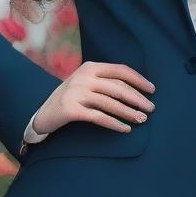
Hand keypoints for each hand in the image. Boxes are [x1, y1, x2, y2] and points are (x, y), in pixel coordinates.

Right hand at [31, 61, 155, 134]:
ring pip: (111, 103)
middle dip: (138, 99)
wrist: (43, 113)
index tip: (152, 90)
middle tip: (151, 109)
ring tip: (142, 120)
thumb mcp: (86, 83)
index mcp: (90, 67)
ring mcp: (76, 93)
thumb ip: (105, 81)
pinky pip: (99, 117)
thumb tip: (137, 89)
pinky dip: (115, 124)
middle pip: (118, 87)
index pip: (120, 70)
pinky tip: (125, 129)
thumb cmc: (71, 98)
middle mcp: (83, 77)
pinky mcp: (71, 110)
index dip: (138, 80)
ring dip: (129, 113)